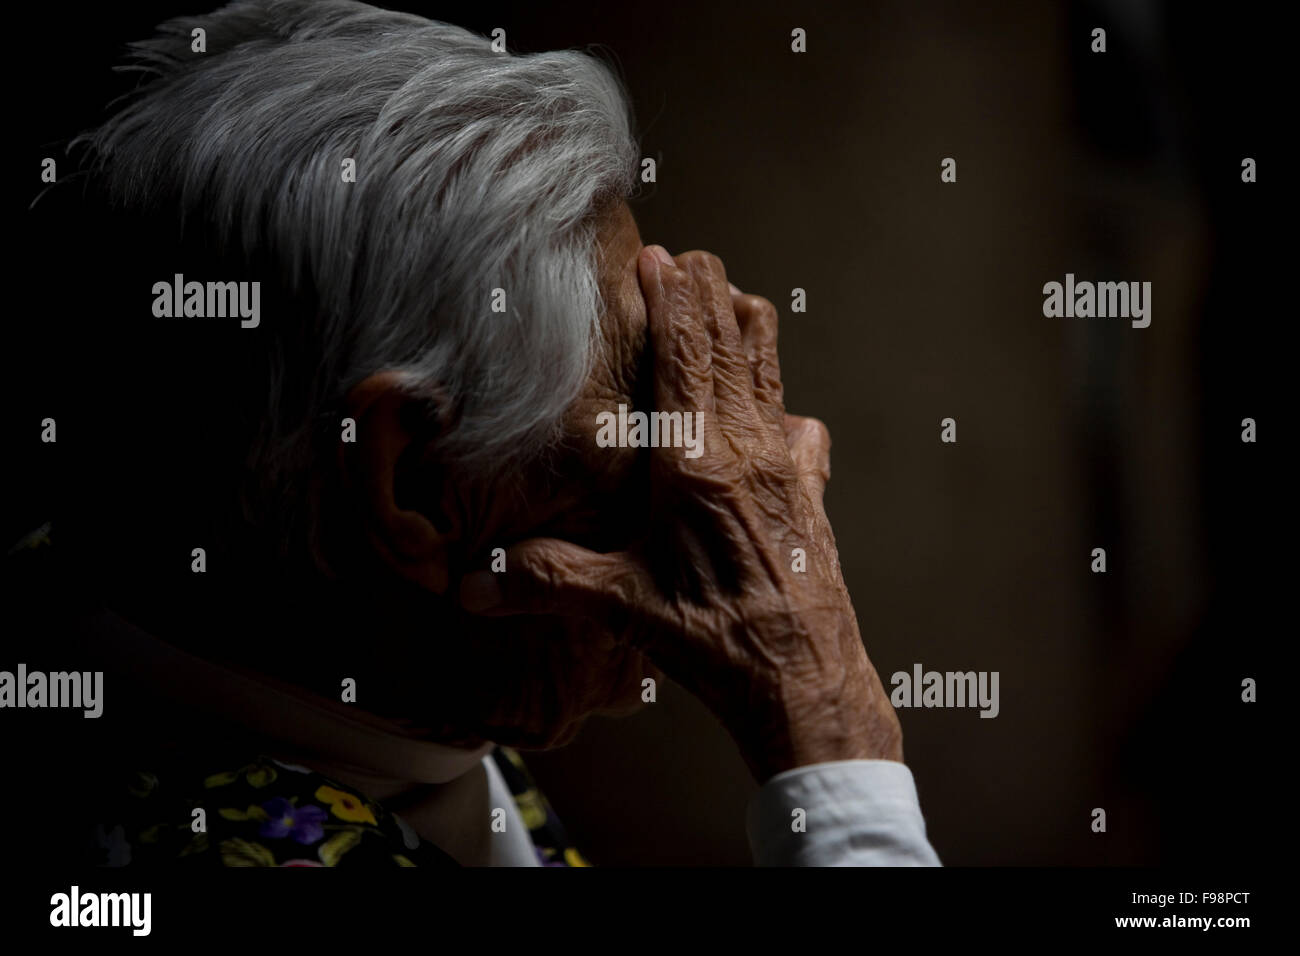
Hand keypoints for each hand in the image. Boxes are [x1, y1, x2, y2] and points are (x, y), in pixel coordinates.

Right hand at [459, 245, 901, 782]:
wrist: (804, 679)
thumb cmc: (717, 639)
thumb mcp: (621, 606)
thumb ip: (544, 580)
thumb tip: (468, 583)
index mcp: (696, 462)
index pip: (684, 355)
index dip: (671, 298)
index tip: (659, 255)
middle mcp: (748, 449)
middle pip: (733, 342)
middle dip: (708, 291)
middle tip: (688, 255)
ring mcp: (787, 467)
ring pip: (770, 370)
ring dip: (747, 328)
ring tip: (728, 295)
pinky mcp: (811, 492)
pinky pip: (799, 425)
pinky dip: (780, 399)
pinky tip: (777, 407)